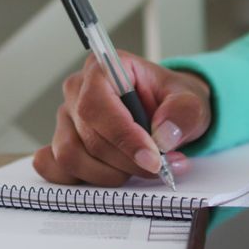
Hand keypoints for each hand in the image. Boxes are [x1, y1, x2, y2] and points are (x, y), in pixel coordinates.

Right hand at [33, 51, 211, 186]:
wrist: (168, 114)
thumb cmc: (172, 102)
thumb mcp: (192, 101)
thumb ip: (183, 113)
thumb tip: (163, 135)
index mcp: (106, 69)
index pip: (97, 104)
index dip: (123, 136)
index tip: (152, 158)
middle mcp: (78, 91)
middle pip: (88, 136)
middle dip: (127, 161)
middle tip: (159, 167)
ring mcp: (66, 118)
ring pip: (71, 156)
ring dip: (109, 174)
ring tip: (139, 169)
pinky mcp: (61, 143)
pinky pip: (56, 168)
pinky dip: (84, 179)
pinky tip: (111, 174)